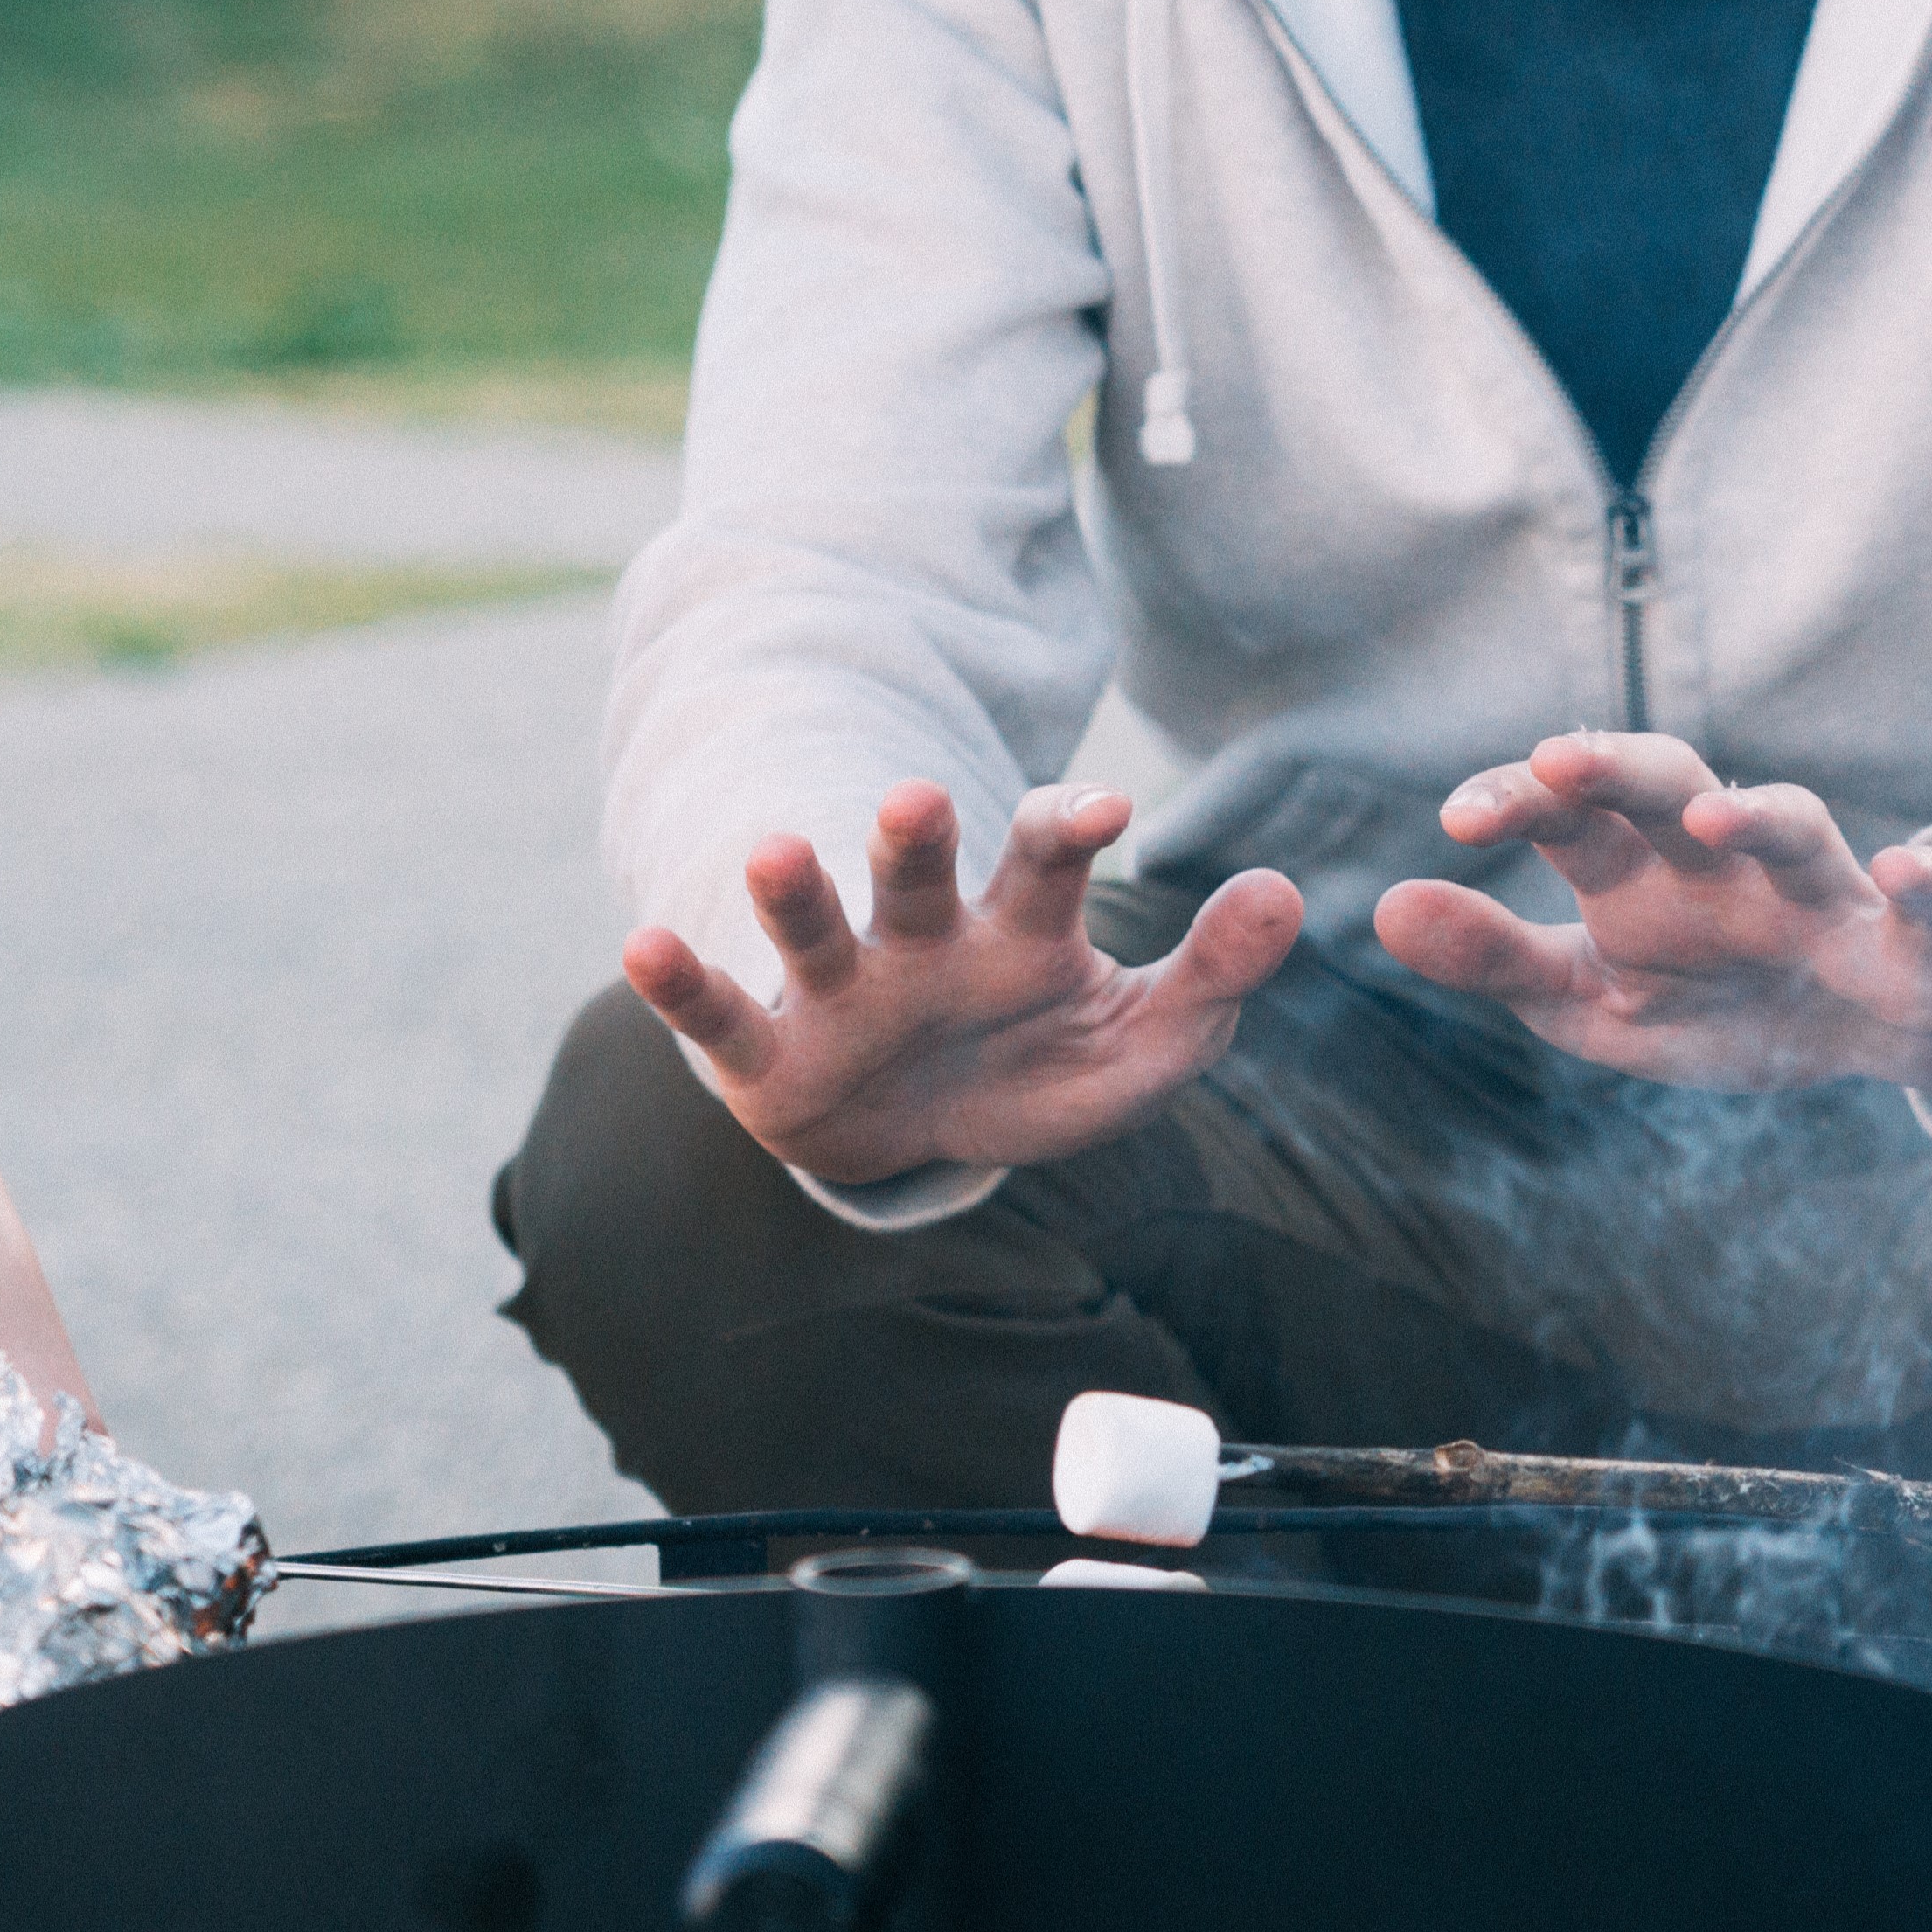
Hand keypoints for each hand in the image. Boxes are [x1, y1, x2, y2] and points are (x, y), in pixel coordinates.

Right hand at [620, 782, 1302, 1183]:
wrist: (922, 1138)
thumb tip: (1289, 893)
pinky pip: (723, 1019)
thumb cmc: (1038, 1066)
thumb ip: (1215, 976)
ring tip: (774, 846)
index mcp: (1020, 928)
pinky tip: (642, 945)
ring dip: (795, 890)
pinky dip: (682, 985)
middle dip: (918, 835)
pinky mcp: (773, 1057)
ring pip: (817, 929)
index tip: (1107, 809)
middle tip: (921, 793)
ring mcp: (843, 993)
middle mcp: (924, 941)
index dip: (1070, 828)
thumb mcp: (1144, 1043)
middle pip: (921, 873)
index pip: (1045, 858)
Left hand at [1368, 733, 1931, 1091]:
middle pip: (1670, 784)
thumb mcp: (1593, 1001)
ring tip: (1714, 817)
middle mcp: (1725, 861)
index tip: (1456, 820)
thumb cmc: (1720, 1003)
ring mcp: (1821, 893)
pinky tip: (1904, 872)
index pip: (1570, 814)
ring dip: (1755, 815)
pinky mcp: (1912, 937)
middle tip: (1557, 757)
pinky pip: (1926, 903)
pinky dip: (1922, 886)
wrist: (1872, 1035)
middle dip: (1619, 767)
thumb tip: (1383, 908)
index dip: (1517, 803)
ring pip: (1792, 827)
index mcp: (1640, 871)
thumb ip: (1494, 958)